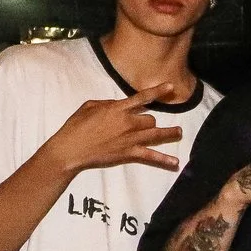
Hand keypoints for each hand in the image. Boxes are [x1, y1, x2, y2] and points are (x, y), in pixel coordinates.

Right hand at [40, 86, 183, 174]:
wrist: (72, 148)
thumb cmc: (76, 126)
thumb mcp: (90, 106)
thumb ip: (108, 103)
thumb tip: (119, 104)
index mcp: (118, 108)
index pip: (142, 98)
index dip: (158, 92)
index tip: (171, 87)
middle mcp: (128, 122)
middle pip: (150, 119)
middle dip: (150, 121)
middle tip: (150, 124)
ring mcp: (130, 139)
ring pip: (156, 134)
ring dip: (169, 134)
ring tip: (179, 133)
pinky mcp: (129, 153)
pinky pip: (151, 156)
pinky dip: (164, 160)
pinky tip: (175, 163)